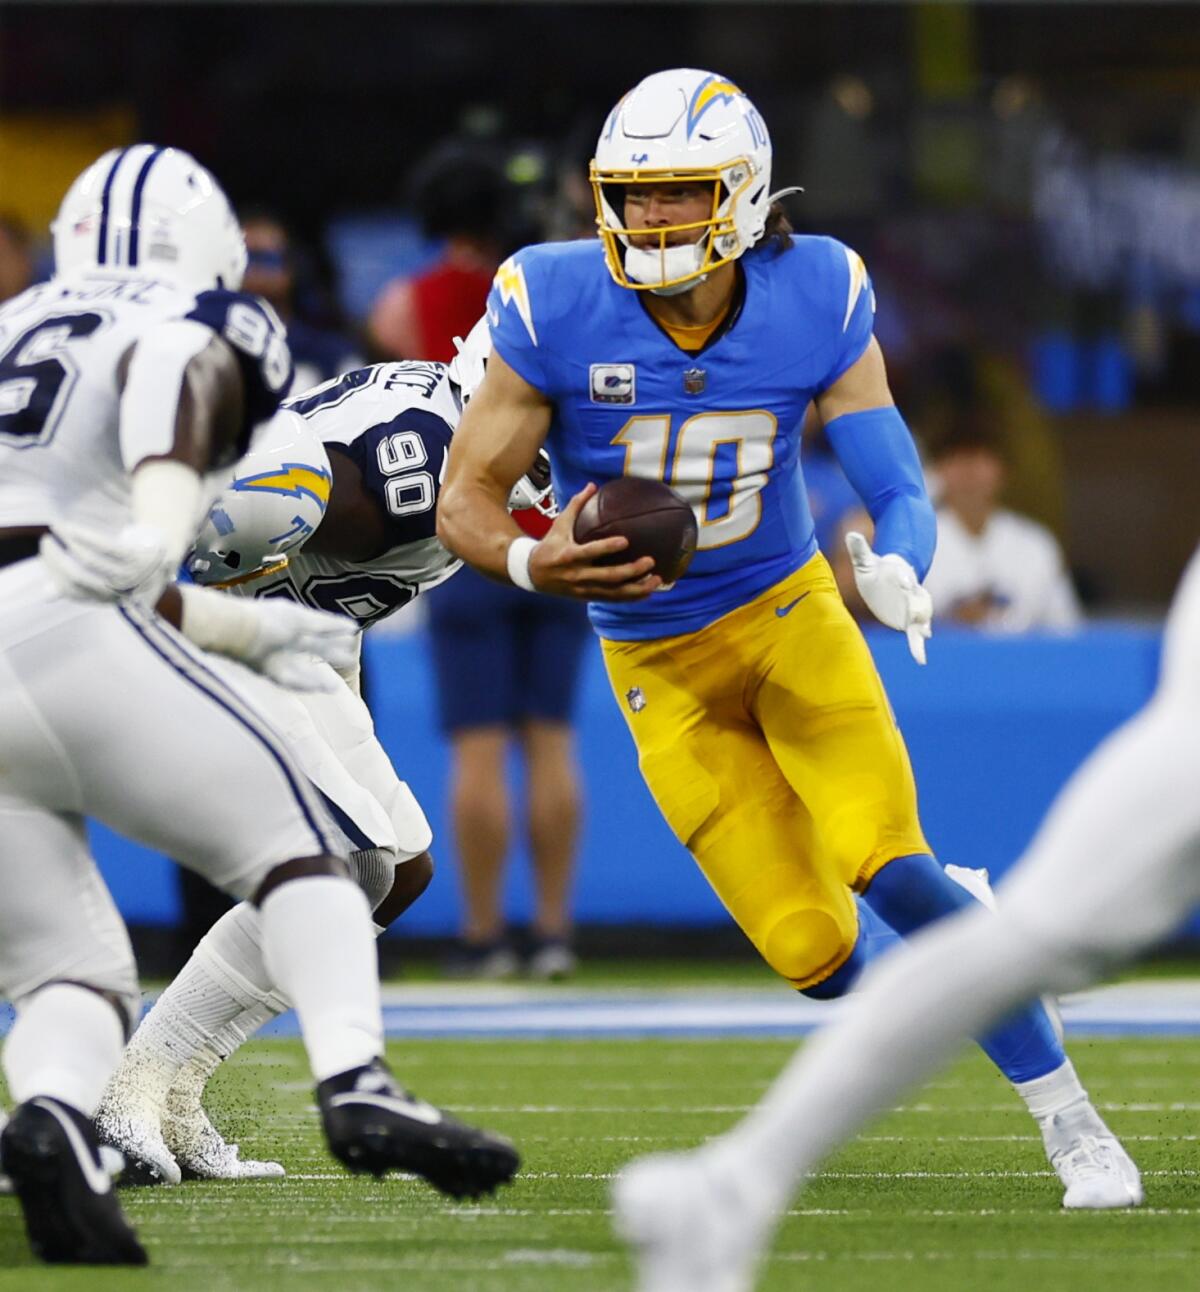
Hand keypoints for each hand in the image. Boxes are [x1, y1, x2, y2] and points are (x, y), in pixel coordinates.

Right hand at [40, 521, 172, 606]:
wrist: (165, 557)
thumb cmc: (129, 571)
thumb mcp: (106, 583)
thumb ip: (79, 587)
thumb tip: (47, 594)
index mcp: (109, 601)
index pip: (73, 592)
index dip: (54, 576)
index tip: (46, 558)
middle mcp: (120, 592)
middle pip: (78, 578)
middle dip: (56, 559)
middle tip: (46, 543)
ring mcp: (130, 575)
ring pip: (89, 561)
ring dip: (68, 544)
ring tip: (57, 530)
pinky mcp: (136, 557)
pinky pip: (104, 546)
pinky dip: (83, 535)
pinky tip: (70, 527)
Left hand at [239, 600, 359, 691]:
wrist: (239, 632)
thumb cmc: (270, 620)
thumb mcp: (303, 619)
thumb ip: (327, 625)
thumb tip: (353, 627)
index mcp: (292, 621)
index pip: (318, 626)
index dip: (335, 630)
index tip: (352, 633)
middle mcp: (285, 638)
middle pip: (312, 647)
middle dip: (330, 653)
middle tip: (349, 659)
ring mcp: (276, 656)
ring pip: (302, 669)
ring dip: (319, 678)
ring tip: (335, 687)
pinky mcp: (269, 672)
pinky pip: (291, 681)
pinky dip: (306, 685)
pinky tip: (320, 688)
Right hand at [527, 484, 661, 601]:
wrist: (533, 574)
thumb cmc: (549, 545)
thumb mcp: (559, 524)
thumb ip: (577, 505)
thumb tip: (592, 485)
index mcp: (569, 556)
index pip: (590, 552)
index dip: (608, 548)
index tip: (626, 541)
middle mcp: (578, 575)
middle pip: (608, 576)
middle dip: (632, 571)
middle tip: (650, 561)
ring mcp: (584, 589)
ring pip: (614, 592)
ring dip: (637, 588)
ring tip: (657, 580)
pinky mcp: (588, 597)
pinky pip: (613, 599)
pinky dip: (631, 597)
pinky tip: (648, 591)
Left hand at [844, 530, 932, 663]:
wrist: (894, 578)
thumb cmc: (878, 569)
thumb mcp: (866, 560)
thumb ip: (860, 549)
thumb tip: (851, 533)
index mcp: (900, 574)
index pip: (905, 575)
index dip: (906, 579)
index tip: (906, 582)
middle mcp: (911, 591)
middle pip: (919, 598)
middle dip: (919, 607)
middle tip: (919, 614)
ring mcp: (913, 605)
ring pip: (923, 614)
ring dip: (924, 625)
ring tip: (924, 637)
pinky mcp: (910, 618)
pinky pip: (918, 630)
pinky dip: (918, 641)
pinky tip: (919, 658)